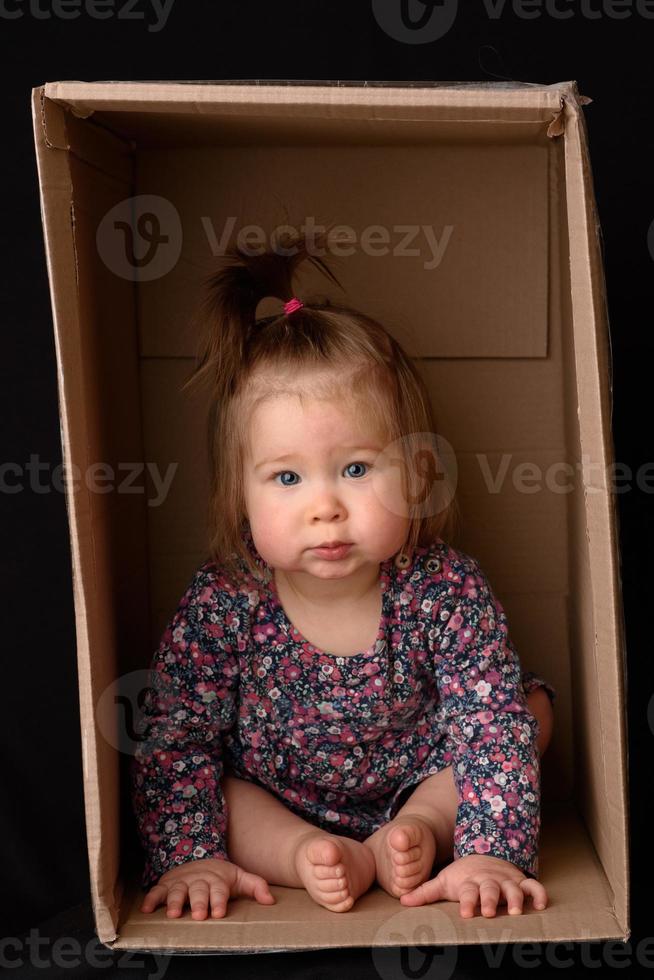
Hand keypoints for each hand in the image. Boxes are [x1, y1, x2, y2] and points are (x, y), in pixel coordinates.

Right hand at [140, 857, 275, 919]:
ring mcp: (181, 883)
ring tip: (173, 914)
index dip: (218, 900)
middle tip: (198, 915)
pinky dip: (150, 898)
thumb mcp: (240, 878)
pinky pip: (156, 891)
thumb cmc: (221, 876)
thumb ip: (256, 886)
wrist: (199, 859)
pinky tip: (146, 909)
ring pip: (177, 891)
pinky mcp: (166, 885)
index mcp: (217, 881)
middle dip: (198, 903)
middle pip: (198, 892)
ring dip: (174, 902)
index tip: (218, 912)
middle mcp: (198, 881)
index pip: (219, 891)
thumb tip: (270, 900)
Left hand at [398, 853, 547, 917]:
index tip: (467, 912)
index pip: (468, 892)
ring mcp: (505, 881)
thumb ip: (425, 892)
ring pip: (513, 888)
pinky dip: (539, 893)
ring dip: (515, 898)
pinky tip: (542, 904)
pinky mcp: (520, 881)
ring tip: (516, 911)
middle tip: (489, 911)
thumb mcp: (444, 881)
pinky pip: (533, 886)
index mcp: (470, 883)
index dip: (468, 901)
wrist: (483, 855)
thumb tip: (402, 900)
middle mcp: (488, 881)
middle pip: (490, 890)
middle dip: (490, 899)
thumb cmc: (463, 876)